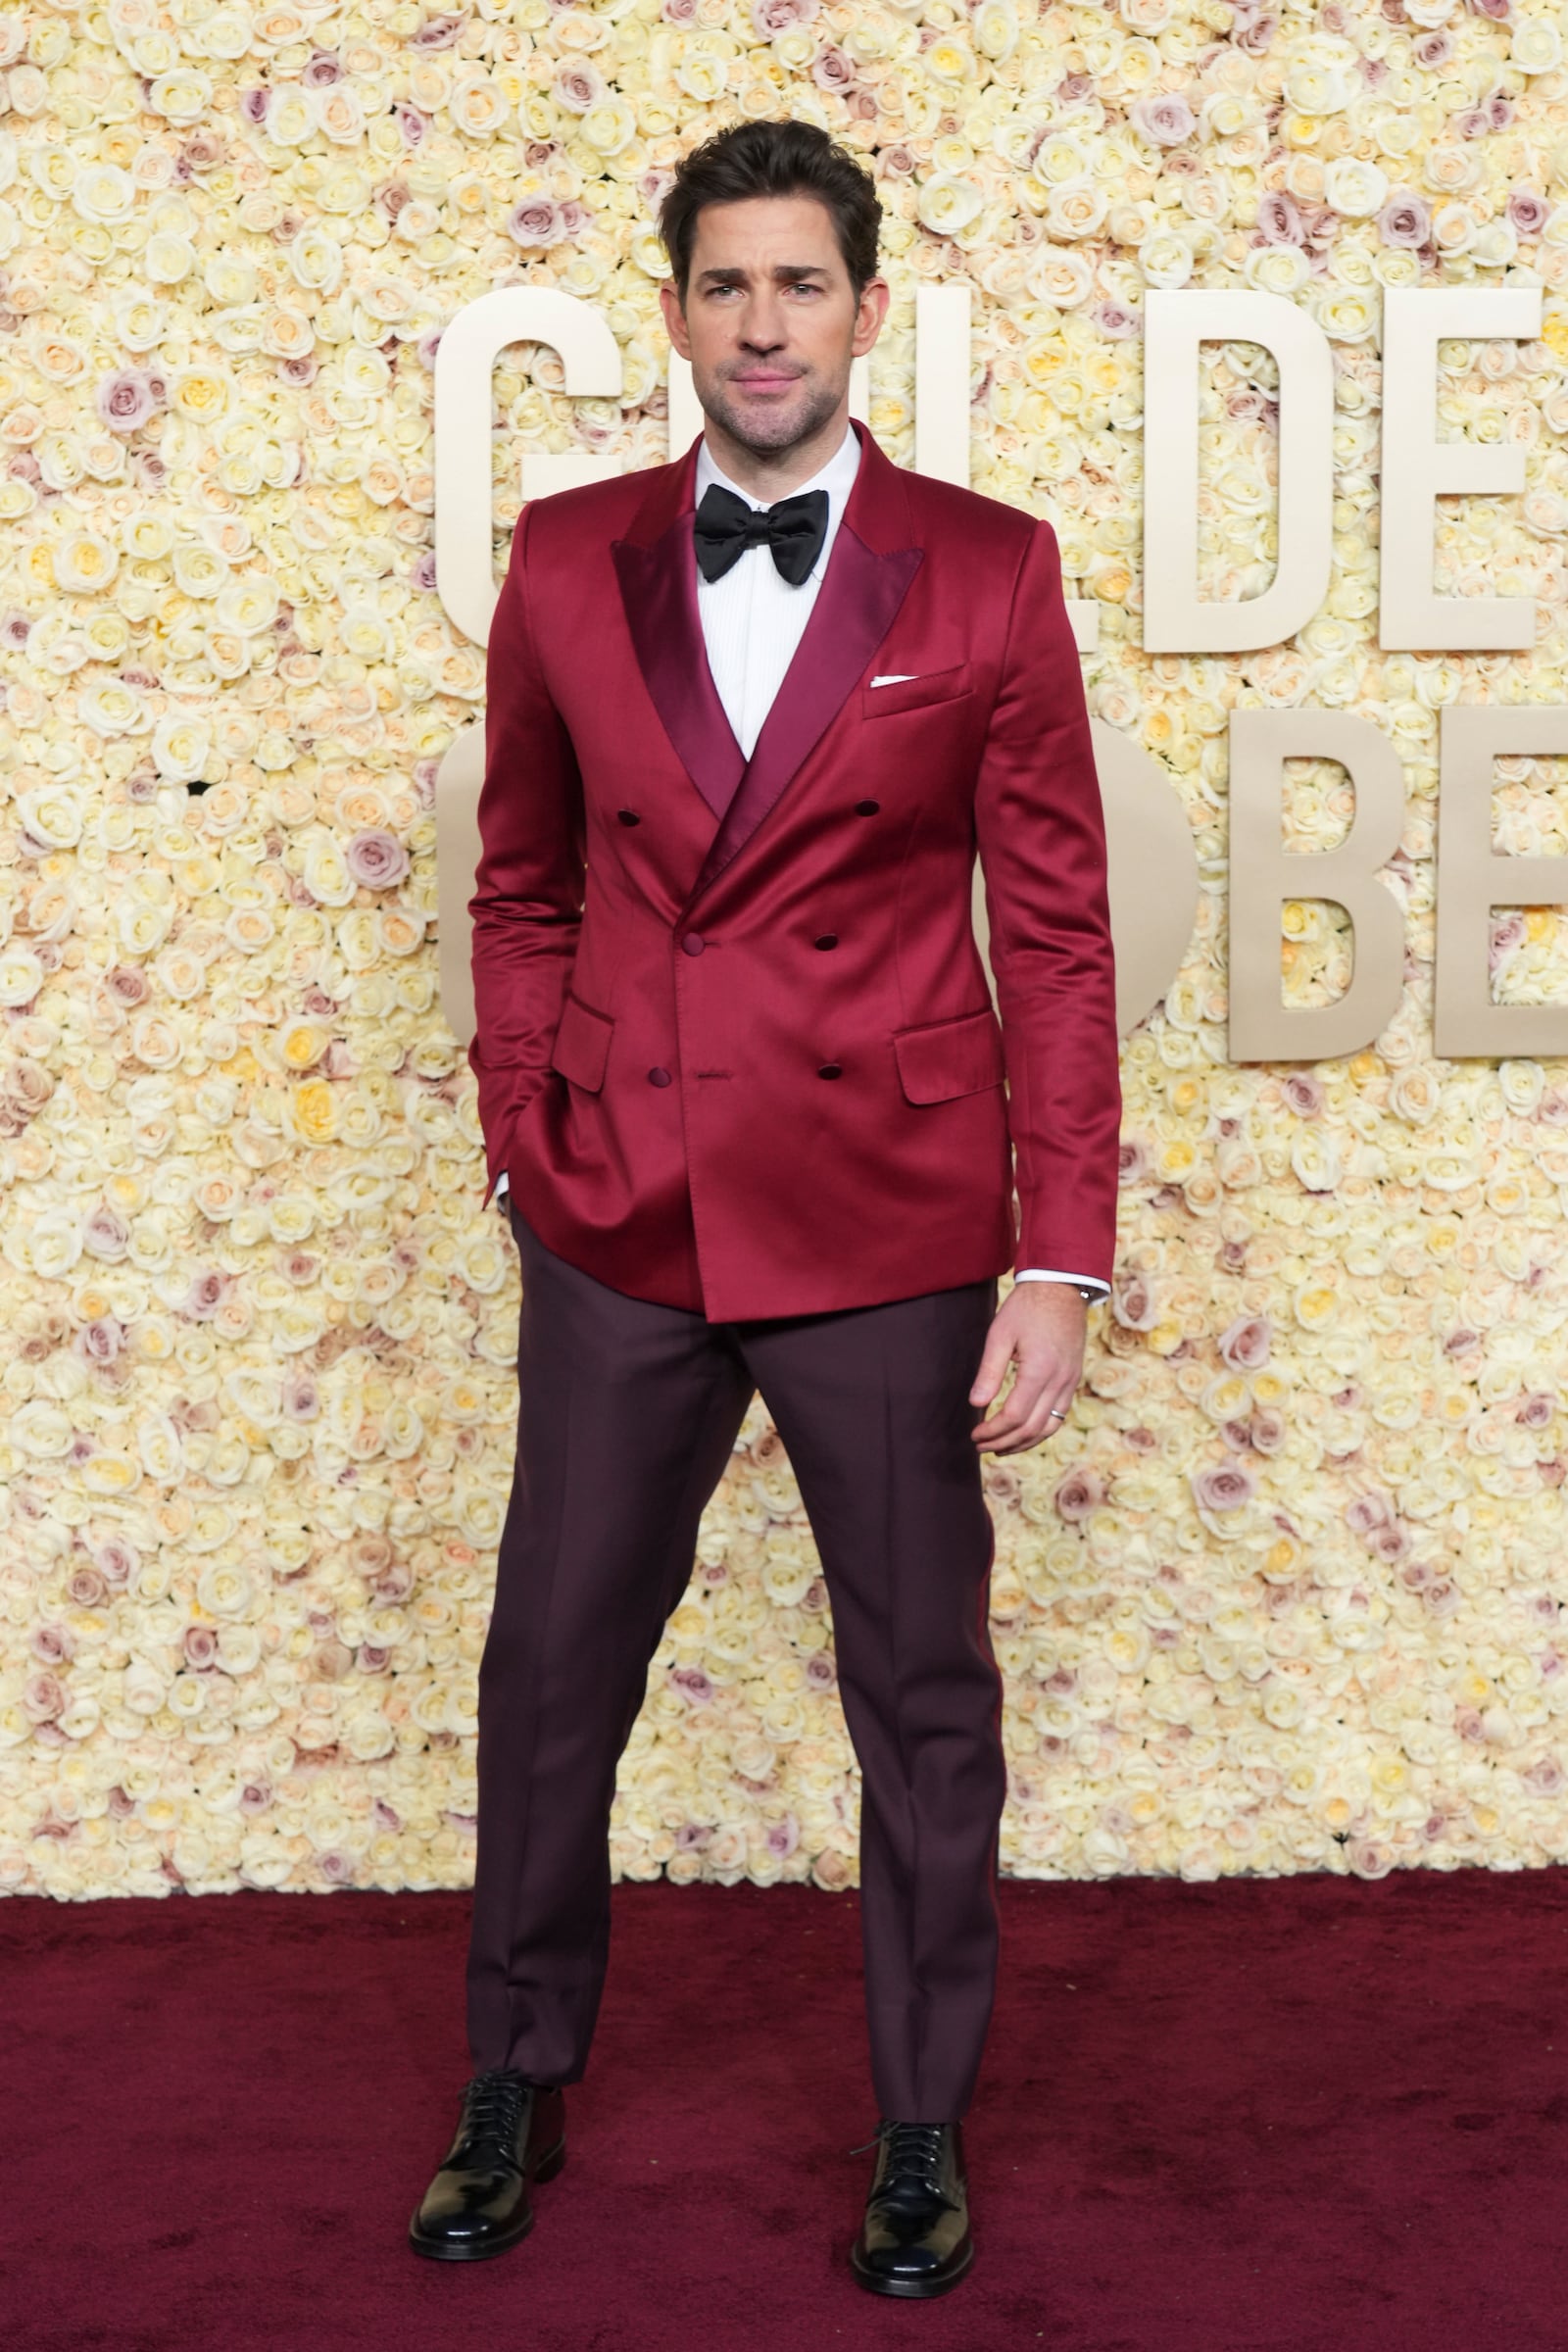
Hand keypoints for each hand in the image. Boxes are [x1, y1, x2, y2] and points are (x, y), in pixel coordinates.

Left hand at [969, 1282, 1086, 1454]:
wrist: (1061, 1287)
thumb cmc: (1027, 1307)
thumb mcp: (1000, 1334)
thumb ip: (989, 1372)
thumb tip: (976, 1404)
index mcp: (1040, 1370)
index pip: (1014, 1416)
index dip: (993, 1431)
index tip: (975, 1434)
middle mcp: (1060, 1381)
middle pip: (1032, 1428)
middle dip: (1005, 1442)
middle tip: (981, 1446)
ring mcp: (1070, 1381)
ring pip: (1049, 1427)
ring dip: (1024, 1442)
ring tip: (1001, 1447)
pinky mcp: (1074, 1378)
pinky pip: (1059, 1414)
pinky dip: (1041, 1429)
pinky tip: (1024, 1431)